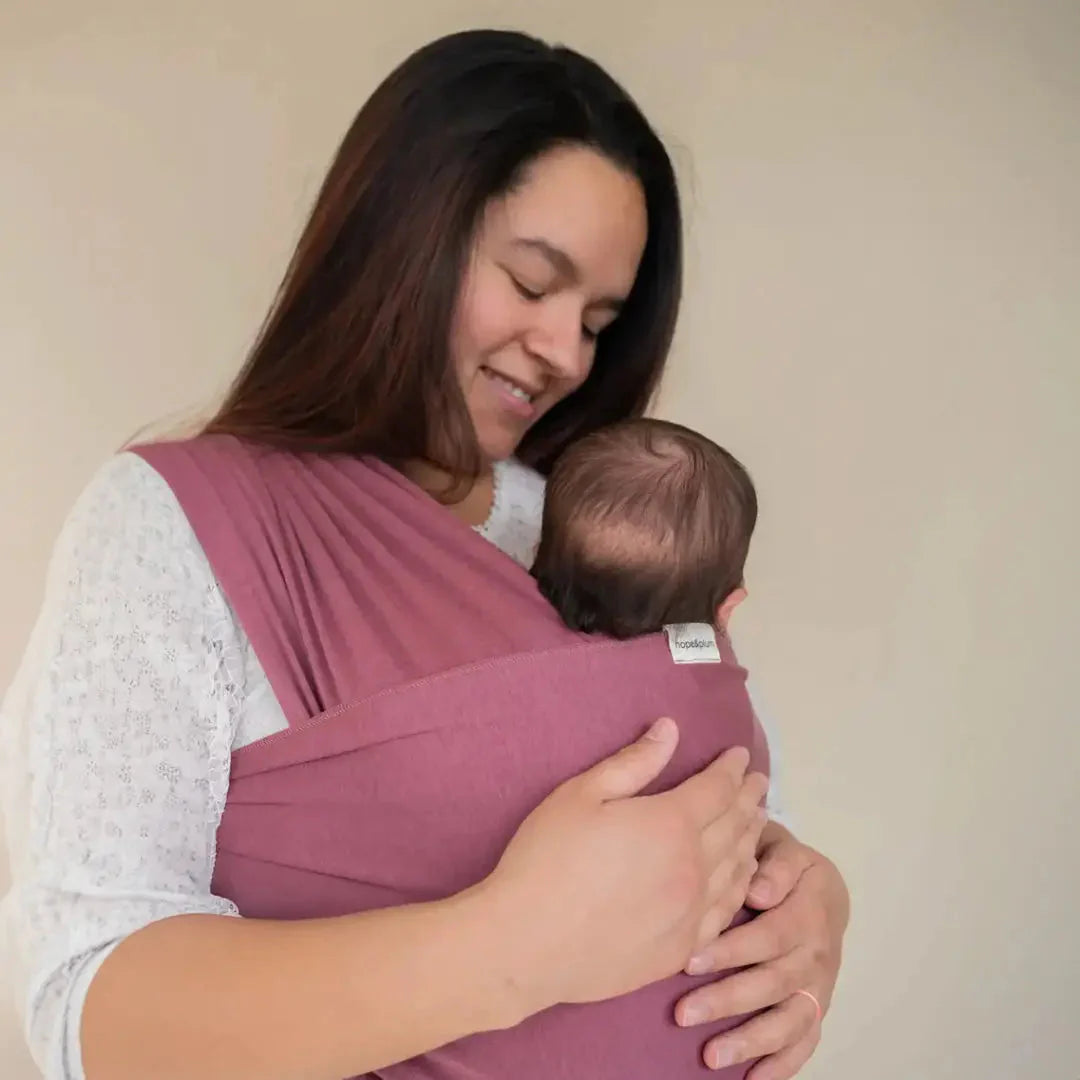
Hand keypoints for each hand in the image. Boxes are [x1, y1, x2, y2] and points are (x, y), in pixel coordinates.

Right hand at [481, 718, 768, 1015]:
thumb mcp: (581, 795)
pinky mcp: (680, 948)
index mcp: (670, 824)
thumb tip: (670, 730)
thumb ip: (633, 763)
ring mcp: (690, 912)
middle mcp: (693, 867)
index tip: (740, 755)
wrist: (528, 942)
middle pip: (734, 825)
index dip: (730, 769)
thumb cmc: (546, 859)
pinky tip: (740, 878)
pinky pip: (724, 912)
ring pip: (736, 869)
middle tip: (759, 781)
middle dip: (748, 798)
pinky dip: (740, 886)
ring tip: (757, 820)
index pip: (716, 788)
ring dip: (750, 838)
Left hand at [675, 823, 848, 1076]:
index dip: (731, 950)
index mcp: (810, 909)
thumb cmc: (781, 863)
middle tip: (682, 1014)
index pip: (769, 935)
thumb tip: (759, 890)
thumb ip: (774, 863)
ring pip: (789, 1020)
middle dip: (727, 1000)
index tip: (689, 960)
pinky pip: (805, 1041)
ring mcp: (820, 985)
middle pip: (774, 982)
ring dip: (750, 1041)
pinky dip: (783, 1065)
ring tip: (710, 1056)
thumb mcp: (781, 846)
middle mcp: (819, 952)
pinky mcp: (817, 1006)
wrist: (817, 886)